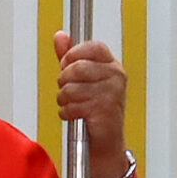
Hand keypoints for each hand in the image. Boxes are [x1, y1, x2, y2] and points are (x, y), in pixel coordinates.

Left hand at [53, 33, 127, 176]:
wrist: (104, 141)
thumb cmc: (94, 108)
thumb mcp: (81, 79)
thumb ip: (69, 57)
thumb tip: (60, 35)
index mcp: (112, 65)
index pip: (92, 47)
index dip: (72, 56)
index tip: (67, 66)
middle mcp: (116, 76)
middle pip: (76, 67)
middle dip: (64, 81)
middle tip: (69, 91)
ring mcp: (112, 93)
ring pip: (70, 88)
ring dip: (64, 100)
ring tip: (73, 105)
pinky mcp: (104, 110)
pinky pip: (72, 106)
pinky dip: (67, 113)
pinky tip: (76, 116)